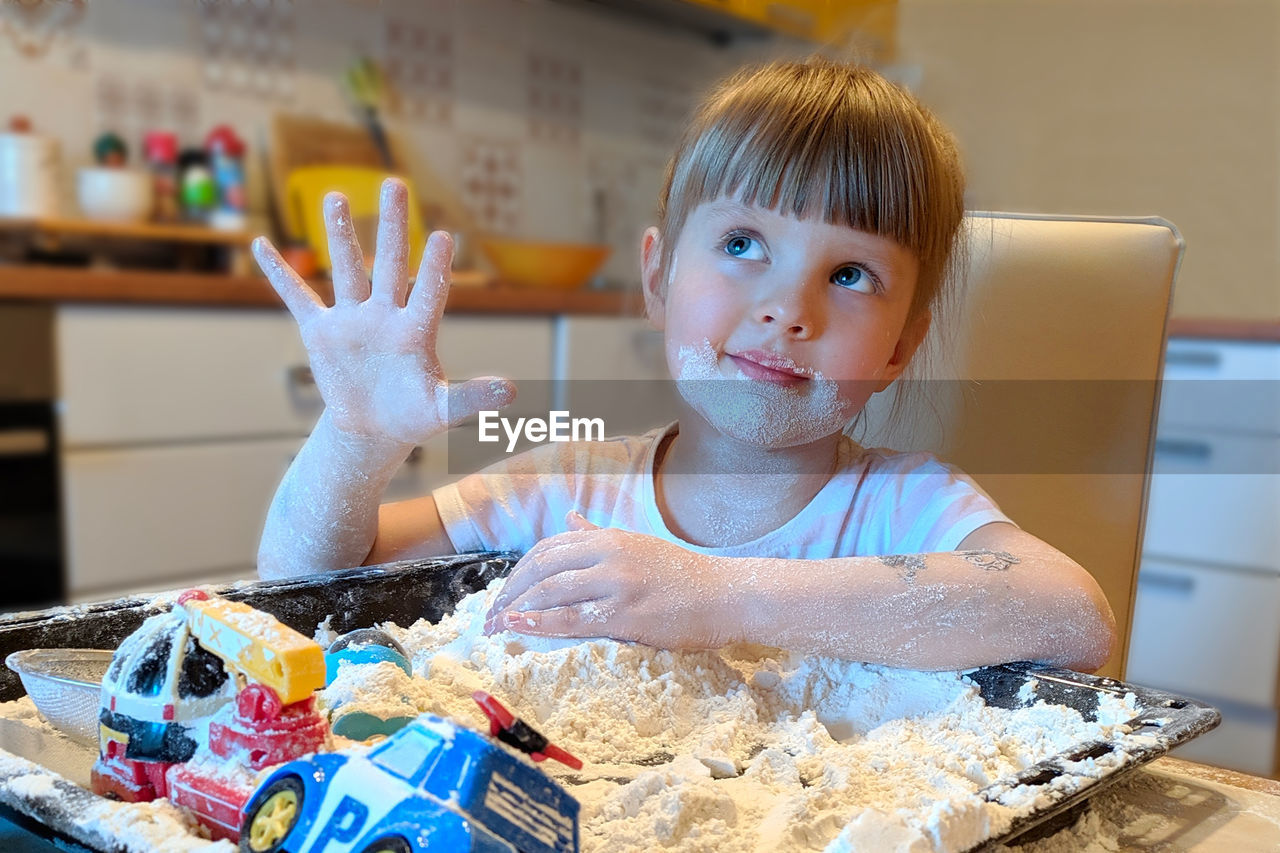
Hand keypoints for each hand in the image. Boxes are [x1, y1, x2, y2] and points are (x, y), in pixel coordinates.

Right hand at [253, 179, 513, 445]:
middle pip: (390, 263)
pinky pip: (297, 297)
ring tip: (335, 196)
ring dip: (338, 234)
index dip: (434, 268)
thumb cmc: (413, 415)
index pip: (428, 292)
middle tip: (394, 183)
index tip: (444, 237)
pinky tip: (262, 245)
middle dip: (392, 225)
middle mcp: (385, 314)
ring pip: (346, 269)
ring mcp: (353, 319)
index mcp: (416, 330)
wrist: (373, 429)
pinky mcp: (322, 331)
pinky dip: (278, 275)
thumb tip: (513, 391)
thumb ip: (474, 397)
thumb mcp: (444, 409)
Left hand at [482, 512, 735, 648]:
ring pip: (552, 591)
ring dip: (517, 609)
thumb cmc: (685, 576)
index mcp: (610, 537)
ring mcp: (618, 582)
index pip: (549, 548)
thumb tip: (570, 517)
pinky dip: (540, 622)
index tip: (505, 594)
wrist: (729, 594)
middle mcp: (610, 553)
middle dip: (511, 592)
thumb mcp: (638, 545)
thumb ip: (598, 535)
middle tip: (491, 616)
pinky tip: (519, 627)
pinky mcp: (627, 612)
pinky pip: (573, 618)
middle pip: (543, 568)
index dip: (520, 572)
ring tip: (497, 627)